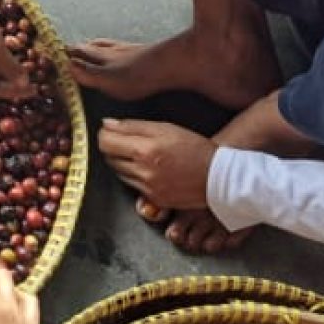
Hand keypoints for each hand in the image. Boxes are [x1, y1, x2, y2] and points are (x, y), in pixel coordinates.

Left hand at [99, 118, 216, 210]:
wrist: (218, 178)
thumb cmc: (195, 149)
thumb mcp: (165, 129)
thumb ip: (132, 126)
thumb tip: (107, 124)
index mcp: (145, 150)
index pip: (105, 142)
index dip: (106, 134)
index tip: (112, 131)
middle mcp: (143, 171)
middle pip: (109, 157)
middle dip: (114, 147)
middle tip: (129, 141)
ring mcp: (147, 188)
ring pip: (118, 172)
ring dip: (123, 162)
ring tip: (142, 155)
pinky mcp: (153, 199)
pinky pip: (132, 185)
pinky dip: (135, 176)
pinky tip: (150, 169)